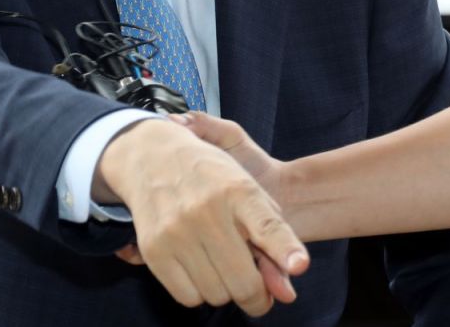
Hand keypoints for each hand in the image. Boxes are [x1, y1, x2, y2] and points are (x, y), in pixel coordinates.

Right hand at [96, 118, 307, 316]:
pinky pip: (188, 297)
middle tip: (255, 291)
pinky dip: (197, 291)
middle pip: (244, 282)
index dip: (285, 248)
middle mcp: (207, 209)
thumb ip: (273, 235)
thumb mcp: (246, 188)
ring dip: (224, 289)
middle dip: (256, 297)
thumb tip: (287, 294)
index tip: (299, 264)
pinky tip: (196, 266)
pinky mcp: (153, 248)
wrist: (150, 153)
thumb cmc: (209, 175)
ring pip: (217, 295)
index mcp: (237, 189)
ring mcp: (177, 230)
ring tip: (218, 263)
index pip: (267, 225)